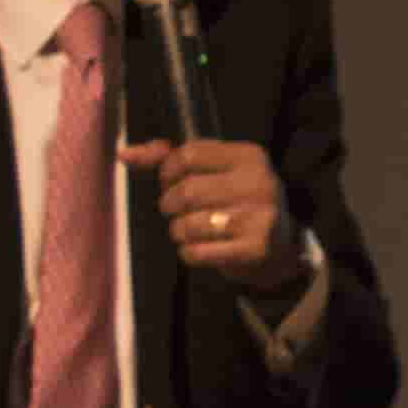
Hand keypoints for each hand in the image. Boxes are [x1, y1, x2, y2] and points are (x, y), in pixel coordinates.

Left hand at [122, 133, 308, 297]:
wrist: (283, 246)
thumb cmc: (237, 203)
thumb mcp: (215, 172)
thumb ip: (170, 159)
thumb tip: (124, 154)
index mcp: (249, 156)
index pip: (189, 155)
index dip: (168, 172)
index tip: (172, 182)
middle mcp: (258, 182)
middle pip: (186, 191)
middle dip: (170, 205)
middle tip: (179, 211)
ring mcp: (259, 217)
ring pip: (189, 225)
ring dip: (179, 232)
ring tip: (191, 231)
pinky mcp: (254, 249)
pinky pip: (197, 252)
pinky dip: (189, 253)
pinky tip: (203, 248)